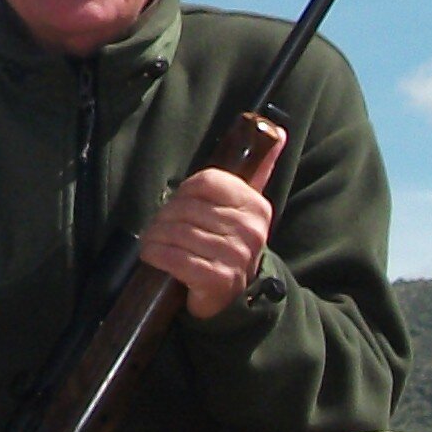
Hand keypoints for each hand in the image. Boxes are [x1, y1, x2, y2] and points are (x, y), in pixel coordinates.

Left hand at [137, 159, 277, 321]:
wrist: (235, 299)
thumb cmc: (230, 246)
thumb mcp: (244, 208)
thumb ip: (258, 171)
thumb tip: (279, 132)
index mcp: (255, 205)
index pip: (207, 181)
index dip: (184, 191)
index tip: (179, 203)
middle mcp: (249, 229)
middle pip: (187, 208)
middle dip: (164, 218)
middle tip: (157, 228)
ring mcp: (235, 255)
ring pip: (178, 233)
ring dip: (155, 237)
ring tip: (152, 241)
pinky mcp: (218, 279)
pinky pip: (175, 258)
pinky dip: (157, 255)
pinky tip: (152, 255)